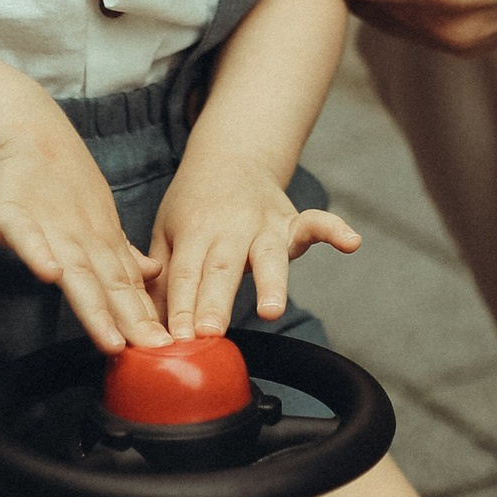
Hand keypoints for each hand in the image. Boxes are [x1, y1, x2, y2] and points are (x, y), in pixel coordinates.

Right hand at [0, 99, 165, 350]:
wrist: (23, 134)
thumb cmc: (58, 182)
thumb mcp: (96, 218)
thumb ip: (119, 252)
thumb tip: (150, 275)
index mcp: (100, 244)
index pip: (126, 287)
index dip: (145, 317)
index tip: (166, 348)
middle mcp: (81, 241)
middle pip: (108, 286)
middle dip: (131, 320)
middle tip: (154, 350)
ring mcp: (50, 230)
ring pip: (74, 271)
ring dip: (94, 304)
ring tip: (110, 336)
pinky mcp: (15, 218)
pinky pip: (27, 238)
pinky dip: (38, 254)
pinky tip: (48, 274)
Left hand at [155, 141, 361, 336]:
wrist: (231, 156)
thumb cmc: (194, 205)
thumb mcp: (166, 232)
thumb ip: (159, 277)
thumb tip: (145, 323)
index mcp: (194, 232)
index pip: (185, 275)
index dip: (181, 307)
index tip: (177, 339)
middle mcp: (230, 228)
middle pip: (222, 269)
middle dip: (216, 301)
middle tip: (210, 332)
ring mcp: (264, 224)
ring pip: (268, 255)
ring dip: (270, 283)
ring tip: (271, 311)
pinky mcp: (292, 220)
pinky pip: (316, 223)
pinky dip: (334, 230)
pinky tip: (352, 242)